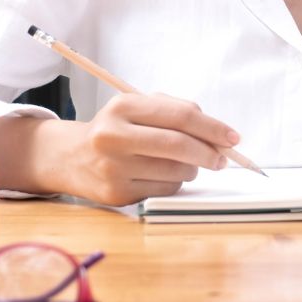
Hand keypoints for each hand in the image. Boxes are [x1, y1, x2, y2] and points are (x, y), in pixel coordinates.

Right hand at [0, 94, 239, 205]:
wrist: (69, 157)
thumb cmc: (115, 129)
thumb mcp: (136, 108)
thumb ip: (174, 111)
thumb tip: (216, 133)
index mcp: (123, 107)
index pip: (179, 115)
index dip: (212, 126)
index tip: (232, 136)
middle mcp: (114, 136)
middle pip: (178, 144)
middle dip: (208, 152)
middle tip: (223, 158)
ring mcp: (113, 168)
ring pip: (174, 171)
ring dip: (192, 169)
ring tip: (189, 164)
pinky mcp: (115, 195)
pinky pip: (162, 190)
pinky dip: (173, 183)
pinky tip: (164, 175)